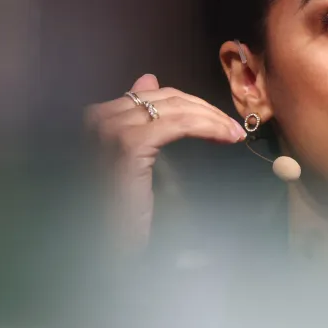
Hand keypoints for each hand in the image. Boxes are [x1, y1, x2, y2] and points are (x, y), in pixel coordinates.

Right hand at [85, 74, 246, 250]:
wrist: (105, 249)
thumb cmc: (117, 211)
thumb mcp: (128, 156)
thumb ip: (137, 120)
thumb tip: (148, 78)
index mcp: (95, 116)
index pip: (150, 95)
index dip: (187, 104)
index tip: (217, 120)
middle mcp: (97, 116)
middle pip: (163, 97)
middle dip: (203, 109)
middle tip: (231, 127)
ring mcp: (110, 128)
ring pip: (174, 108)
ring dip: (210, 118)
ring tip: (232, 133)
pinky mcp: (129, 145)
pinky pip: (178, 124)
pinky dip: (206, 126)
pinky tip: (224, 136)